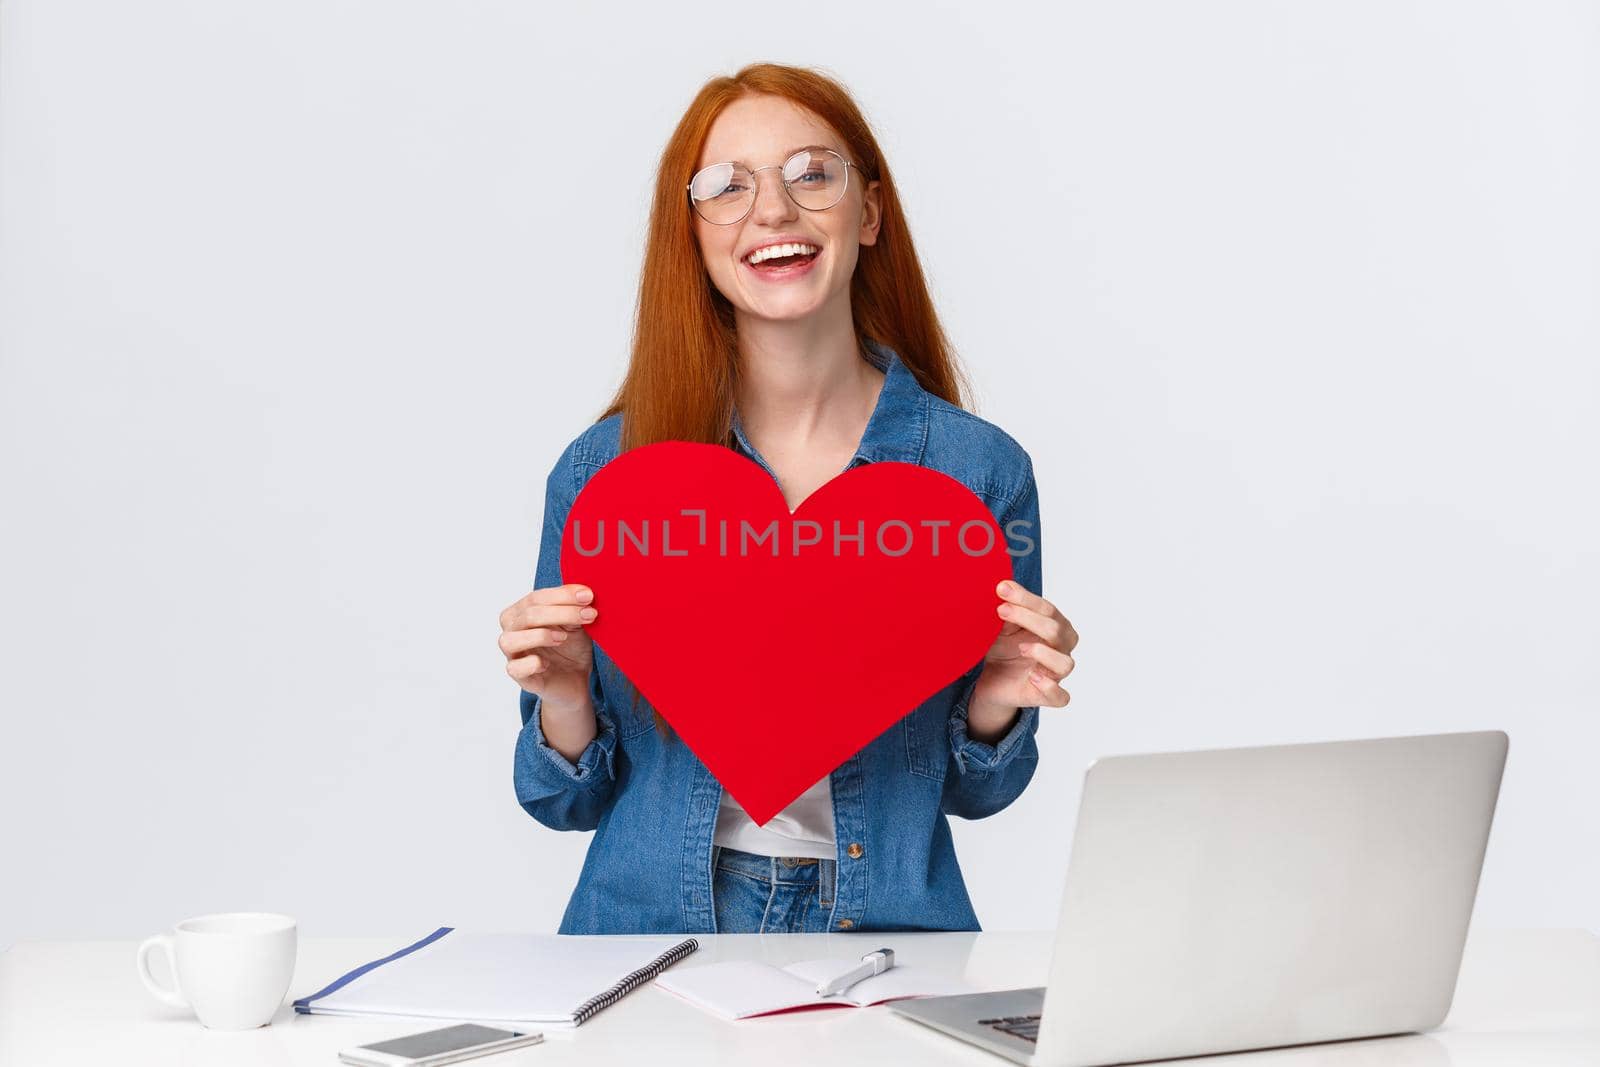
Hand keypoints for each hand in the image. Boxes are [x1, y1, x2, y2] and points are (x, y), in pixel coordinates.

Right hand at [498, 583, 598, 712]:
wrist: (575, 680)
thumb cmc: (571, 648)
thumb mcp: (576, 625)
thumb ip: (574, 610)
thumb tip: (582, 596)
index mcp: (521, 613)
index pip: (535, 598)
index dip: (562, 595)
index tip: (587, 596)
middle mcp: (512, 631)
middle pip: (528, 616)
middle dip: (562, 613)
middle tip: (589, 615)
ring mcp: (513, 655)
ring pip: (510, 640)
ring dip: (539, 636)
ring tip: (563, 638)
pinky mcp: (520, 677)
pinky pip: (515, 668)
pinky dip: (531, 663)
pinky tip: (546, 663)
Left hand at [972, 580, 1077, 712]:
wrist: (992, 680)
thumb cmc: (1003, 648)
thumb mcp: (1002, 626)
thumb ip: (1008, 609)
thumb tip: (1004, 587)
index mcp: (1055, 626)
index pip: (1048, 610)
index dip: (1026, 599)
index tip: (1002, 589)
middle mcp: (1060, 649)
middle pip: (1056, 631)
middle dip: (1029, 618)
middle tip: (1001, 611)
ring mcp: (1054, 673)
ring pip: (1065, 663)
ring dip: (1044, 653)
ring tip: (1022, 648)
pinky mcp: (1045, 696)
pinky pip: (1060, 697)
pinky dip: (1050, 687)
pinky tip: (1033, 677)